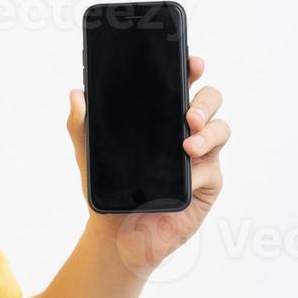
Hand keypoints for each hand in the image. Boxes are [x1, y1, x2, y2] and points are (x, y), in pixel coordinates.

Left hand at [67, 55, 230, 275]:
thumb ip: (81, 124)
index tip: (192, 62)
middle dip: (205, 101)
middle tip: (189, 114)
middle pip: (210, 101)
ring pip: (221, 129)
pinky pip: (213, 169)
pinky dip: (199, 170)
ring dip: (208, 132)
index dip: (190, 70)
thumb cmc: (108, 189)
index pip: (180, 86)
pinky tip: (186, 176)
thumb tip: (77, 94)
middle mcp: (184, 131)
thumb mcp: (89, 154)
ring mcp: (200, 157)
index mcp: (160, 118)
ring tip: (188, 143)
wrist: (116, 234)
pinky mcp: (207, 184)